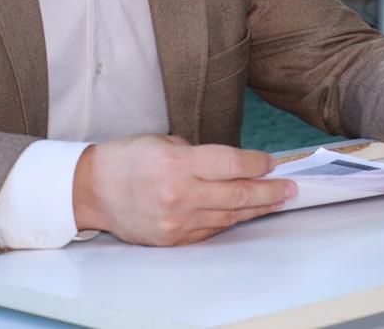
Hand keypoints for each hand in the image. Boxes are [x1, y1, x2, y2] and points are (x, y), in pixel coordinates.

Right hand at [72, 134, 297, 245]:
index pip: (231, 164)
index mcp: (177, 165)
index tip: (273, 163)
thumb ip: (200, 155)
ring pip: (228, 217)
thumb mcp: (165, 143)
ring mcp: (177, 222)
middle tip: (290, 188)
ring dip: (256, 209)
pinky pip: (210, 231)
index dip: (258, 164)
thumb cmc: (127, 158)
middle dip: (269, 191)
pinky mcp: (173, 240)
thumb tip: (235, 165)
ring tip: (275, 201)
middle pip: (238, 195)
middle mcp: (180, 195)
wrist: (92, 190)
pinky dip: (229, 221)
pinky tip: (244, 214)